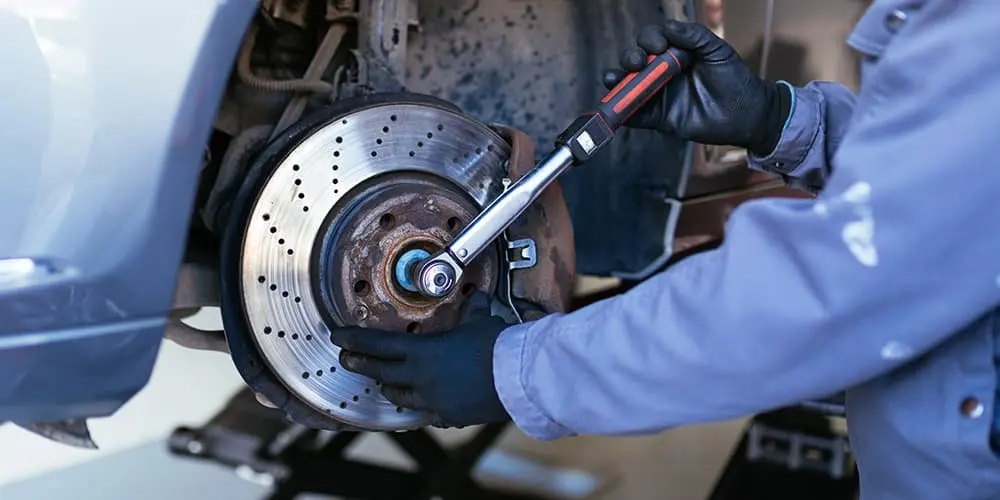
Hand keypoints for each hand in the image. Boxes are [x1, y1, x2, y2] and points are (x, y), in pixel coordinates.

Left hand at [330, 293, 509, 427]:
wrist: (518, 378)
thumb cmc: (498, 347)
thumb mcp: (480, 320)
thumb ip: (471, 310)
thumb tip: (477, 298)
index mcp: (422, 353)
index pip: (377, 345)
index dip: (354, 340)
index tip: (338, 337)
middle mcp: (421, 379)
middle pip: (380, 373)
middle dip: (360, 365)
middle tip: (346, 360)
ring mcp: (434, 401)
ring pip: (400, 397)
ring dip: (390, 387)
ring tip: (385, 382)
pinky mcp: (450, 416)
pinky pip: (428, 412)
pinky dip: (423, 405)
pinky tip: (425, 402)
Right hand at [602, 20, 790, 155]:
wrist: (745, 112)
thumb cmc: (733, 78)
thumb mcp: (716, 50)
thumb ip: (694, 36)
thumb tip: (668, 28)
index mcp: (674, 53)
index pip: (651, 40)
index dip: (649, 39)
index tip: (659, 46)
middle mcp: (662, 72)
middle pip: (634, 61)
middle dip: (630, 57)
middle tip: (638, 62)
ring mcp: (658, 95)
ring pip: (628, 86)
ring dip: (617, 81)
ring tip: (615, 80)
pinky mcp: (658, 118)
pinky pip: (635, 115)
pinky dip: (622, 112)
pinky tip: (617, 106)